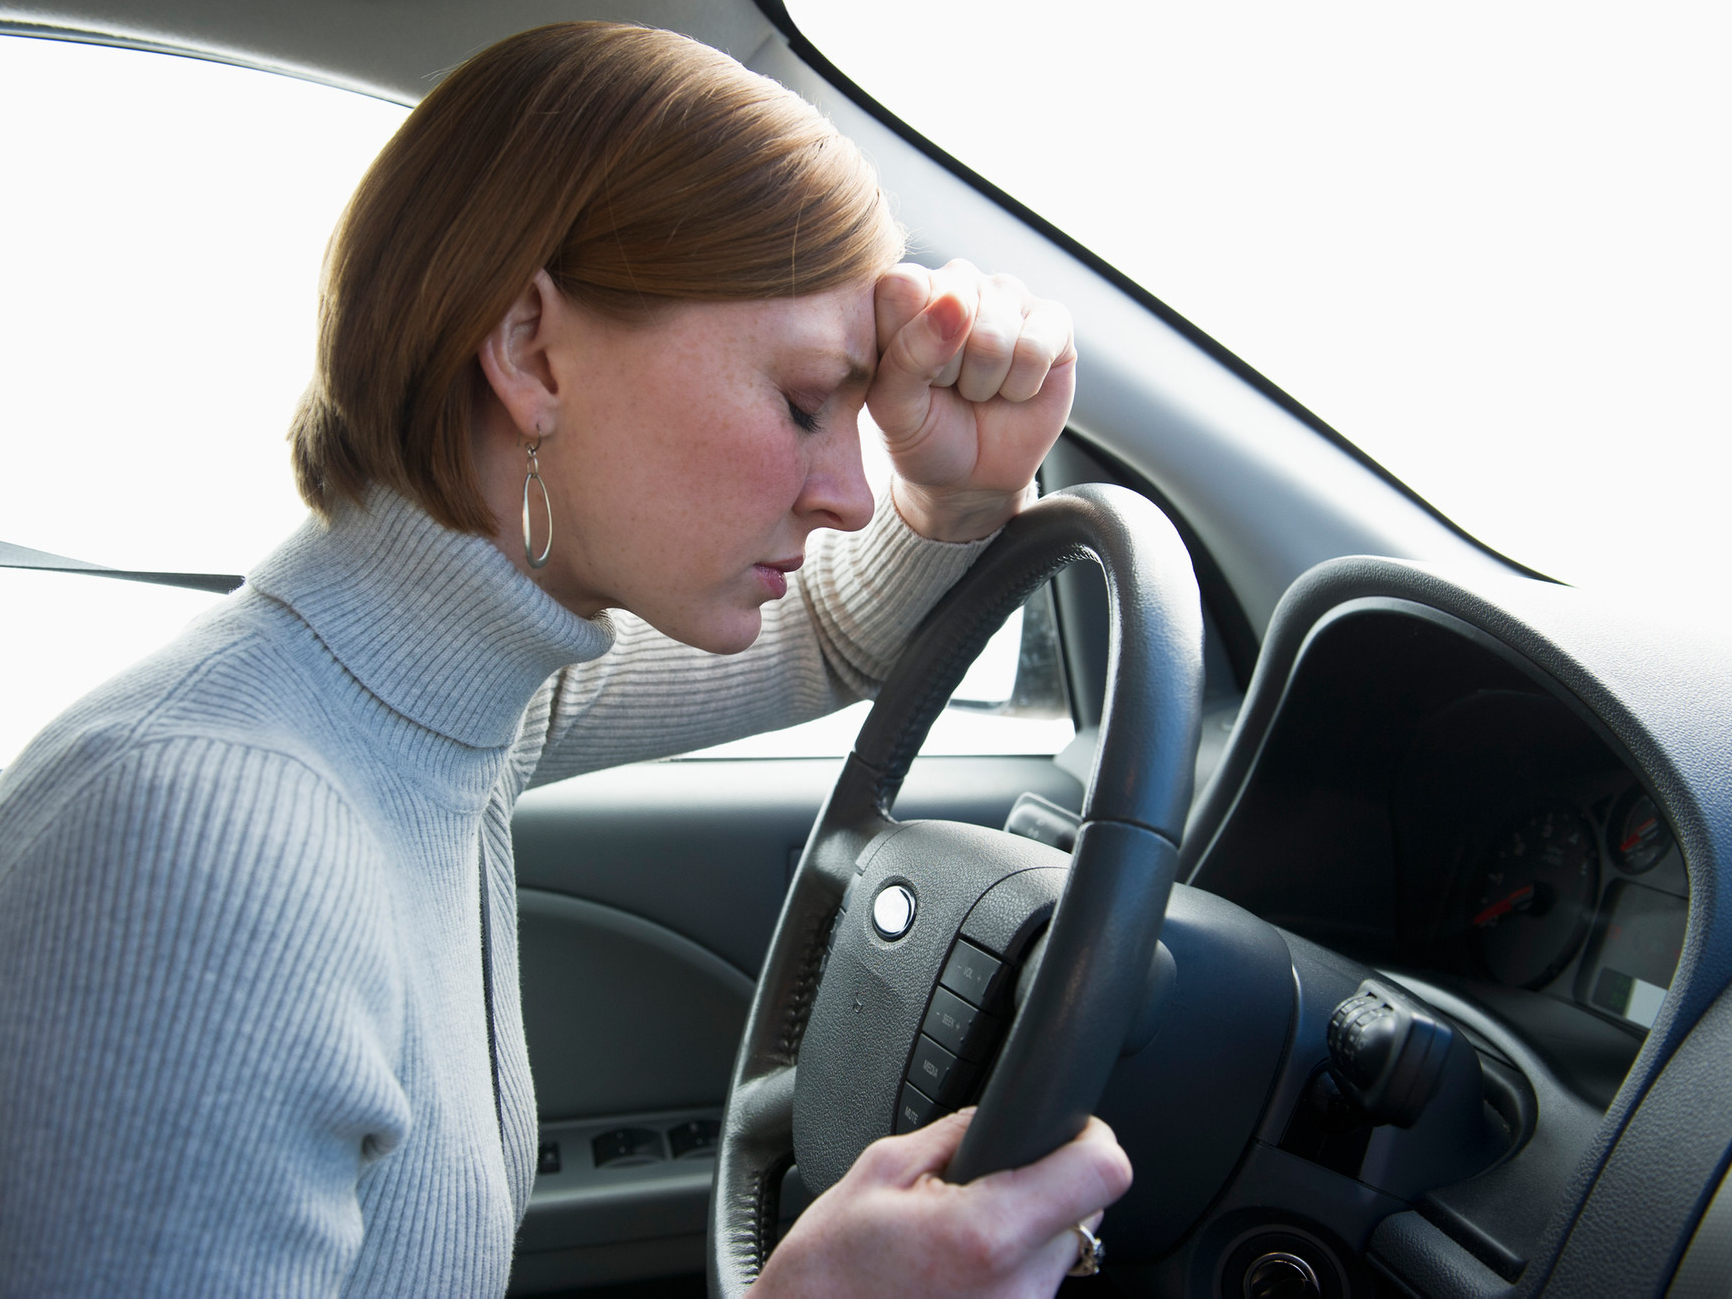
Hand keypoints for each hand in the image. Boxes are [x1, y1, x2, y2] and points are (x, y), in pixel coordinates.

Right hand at [754, 1111, 1130, 1297]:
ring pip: (1060, 1249)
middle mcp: (1020, 1288)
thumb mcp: (880, 1171)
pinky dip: (1007, 1267)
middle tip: (980, 1190)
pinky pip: (1033, 1284)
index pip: (1101, 1172)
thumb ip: (956, 1133)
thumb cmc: (829, 1273)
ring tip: (956, 1236)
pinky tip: (957, 1269)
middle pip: (1084, 1209)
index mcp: (989, 1234)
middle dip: (1043, 1185)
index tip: (1071, 1130)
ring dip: (1023, 1230)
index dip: (1090, 1138)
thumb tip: (1001, 1114)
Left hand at [869, 261, 1076, 541]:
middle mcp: (958, 280)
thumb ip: (907, 354)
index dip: (905, 344)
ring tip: (976, 390)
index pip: (903, 287)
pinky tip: (1012, 389)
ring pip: (994, 335)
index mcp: (907, 290)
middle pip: (954, 310)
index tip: (907, 378)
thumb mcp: (893, 407)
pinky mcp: (1053, 321)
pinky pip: (1035, 348)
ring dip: (983, 382)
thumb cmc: (922, 432)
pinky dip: (1020, 386)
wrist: (970, 475)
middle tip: (946, 387)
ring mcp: (1009, 295)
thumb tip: (956, 304)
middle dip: (947, 370)